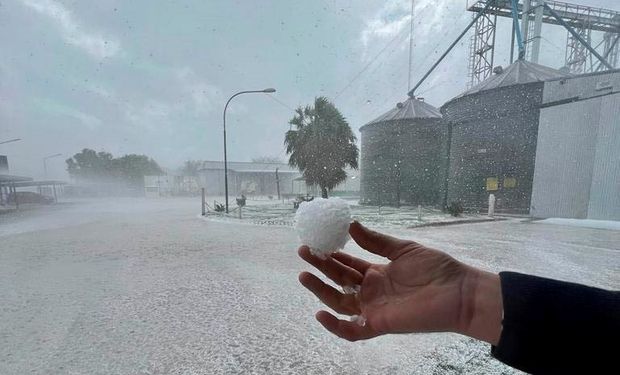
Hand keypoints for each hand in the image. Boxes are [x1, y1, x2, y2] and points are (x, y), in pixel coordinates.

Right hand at [298, 221, 501, 343]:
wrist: (460, 292)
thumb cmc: (436, 269)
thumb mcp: (403, 249)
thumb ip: (376, 241)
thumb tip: (351, 225)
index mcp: (377, 272)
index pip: (348, 263)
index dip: (332, 254)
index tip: (316, 241)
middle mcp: (371, 291)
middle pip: (339, 279)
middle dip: (320, 266)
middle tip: (304, 251)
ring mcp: (374, 308)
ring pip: (339, 302)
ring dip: (320, 290)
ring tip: (303, 274)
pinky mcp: (379, 324)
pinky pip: (352, 330)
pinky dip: (335, 326)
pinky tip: (320, 313)